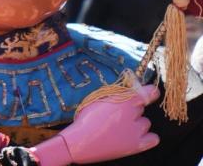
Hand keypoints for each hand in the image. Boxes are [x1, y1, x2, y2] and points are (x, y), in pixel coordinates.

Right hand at [32, 82, 159, 164]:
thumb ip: (116, 94)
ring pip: (145, 122)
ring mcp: (135, 131)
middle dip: (132, 108)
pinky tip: (138, 135)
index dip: (149, 92)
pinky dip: (148, 136)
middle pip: (140, 107)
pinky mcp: (137, 146)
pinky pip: (153, 139)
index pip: (144, 94)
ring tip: (122, 126)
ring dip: (137, 122)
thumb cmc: (87, 118)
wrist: (82, 141)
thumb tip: (130, 91)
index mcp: (121, 101)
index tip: (154, 91)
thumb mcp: (98, 100)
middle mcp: (132, 115)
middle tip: (118, 113)